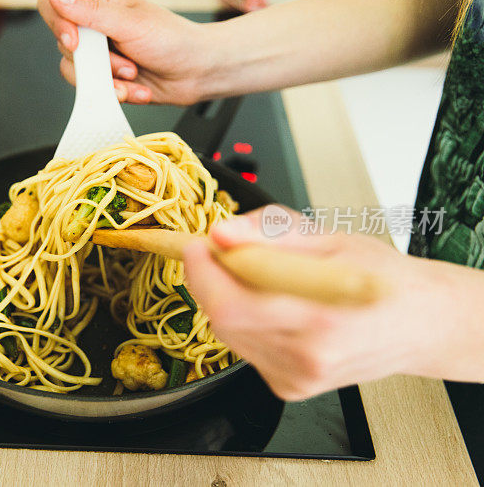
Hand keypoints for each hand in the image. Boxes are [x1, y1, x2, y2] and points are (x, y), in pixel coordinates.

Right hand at [37, 0, 221, 104]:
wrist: (198, 73)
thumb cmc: (174, 40)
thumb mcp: (131, 23)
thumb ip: (92, 12)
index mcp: (100, 3)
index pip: (56, 4)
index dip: (58, 23)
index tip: (76, 40)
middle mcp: (95, 29)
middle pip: (64, 45)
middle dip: (97, 60)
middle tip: (125, 61)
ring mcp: (100, 57)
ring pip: (75, 72)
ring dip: (107, 79)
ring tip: (133, 75)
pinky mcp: (106, 80)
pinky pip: (93, 91)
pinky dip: (116, 93)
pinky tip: (137, 89)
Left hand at [182, 206, 483, 400]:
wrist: (419, 325)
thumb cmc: (382, 279)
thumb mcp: (330, 238)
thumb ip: (269, 234)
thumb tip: (222, 234)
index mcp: (320, 316)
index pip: (231, 304)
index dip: (204, 273)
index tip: (201, 244)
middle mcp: (306, 356)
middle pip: (222, 320)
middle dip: (211, 280)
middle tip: (225, 253)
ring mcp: (296, 378)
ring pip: (229, 334)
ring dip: (229, 300)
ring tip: (262, 280)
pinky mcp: (289, 388)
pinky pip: (245, 348)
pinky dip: (247, 323)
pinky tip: (277, 311)